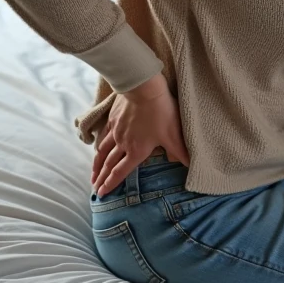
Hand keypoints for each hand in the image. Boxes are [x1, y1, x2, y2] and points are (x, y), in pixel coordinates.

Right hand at [91, 74, 187, 196]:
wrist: (143, 88)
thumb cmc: (160, 111)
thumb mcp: (173, 134)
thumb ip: (180, 152)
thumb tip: (191, 167)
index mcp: (136, 151)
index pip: (120, 172)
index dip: (110, 185)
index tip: (101, 194)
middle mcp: (122, 144)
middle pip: (108, 165)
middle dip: (100, 178)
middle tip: (94, 188)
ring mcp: (115, 131)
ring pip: (102, 151)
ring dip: (96, 165)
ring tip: (92, 174)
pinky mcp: (113, 119)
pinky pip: (103, 136)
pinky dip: (98, 145)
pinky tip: (98, 147)